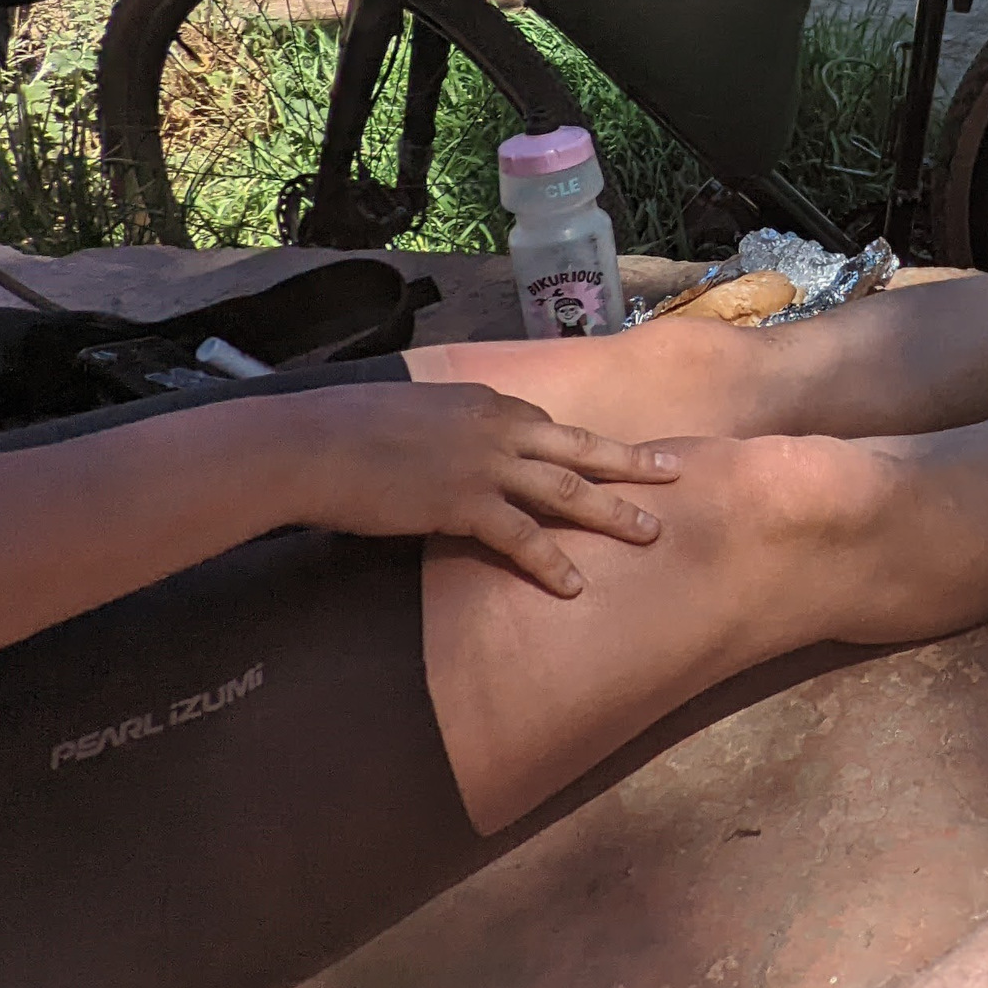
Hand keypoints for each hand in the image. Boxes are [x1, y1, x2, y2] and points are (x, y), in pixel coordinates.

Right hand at [263, 380, 681, 595]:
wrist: (311, 442)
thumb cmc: (343, 428)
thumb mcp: (408, 412)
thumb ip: (442, 427)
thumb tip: (441, 447)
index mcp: (485, 400)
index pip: (545, 424)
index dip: (576, 446)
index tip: (605, 457)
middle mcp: (497, 426)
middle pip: (581, 446)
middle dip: (632, 461)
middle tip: (676, 472)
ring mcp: (486, 464)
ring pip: (568, 489)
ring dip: (615, 512)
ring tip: (654, 533)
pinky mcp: (464, 503)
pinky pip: (523, 537)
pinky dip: (553, 562)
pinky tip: (575, 586)